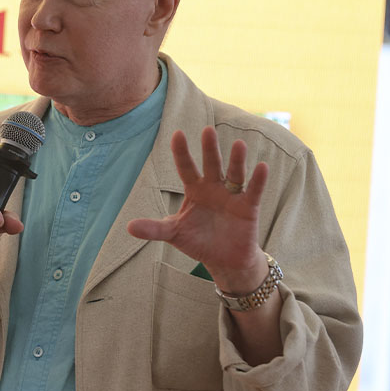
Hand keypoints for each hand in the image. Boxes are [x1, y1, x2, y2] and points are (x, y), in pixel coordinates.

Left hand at [127, 126, 268, 292]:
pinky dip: (258, 180)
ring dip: (237, 160)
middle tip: (207, 130)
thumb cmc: (198, 241)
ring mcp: (232, 196)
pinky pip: (253, 191)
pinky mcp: (248, 207)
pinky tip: (261, 166)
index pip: (186, 167)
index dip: (182, 152)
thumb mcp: (174, 233)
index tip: (177, 134)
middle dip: (209, 149)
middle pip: (211, 165)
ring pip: (234, 174)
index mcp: (194, 190)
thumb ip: (154, 228)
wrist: (224, 260)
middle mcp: (213, 187)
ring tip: (239, 144)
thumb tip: (128, 227)